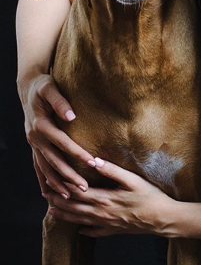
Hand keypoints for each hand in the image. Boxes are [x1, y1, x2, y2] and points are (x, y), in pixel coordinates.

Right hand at [19, 72, 94, 196]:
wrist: (28, 87)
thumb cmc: (43, 85)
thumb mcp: (50, 88)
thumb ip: (60, 101)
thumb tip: (71, 116)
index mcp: (41, 124)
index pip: (63, 142)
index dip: (77, 153)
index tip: (92, 163)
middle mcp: (35, 137)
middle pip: (54, 161)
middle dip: (69, 176)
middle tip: (85, 188)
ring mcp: (33, 143)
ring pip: (45, 168)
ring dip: (57, 183)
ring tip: (70, 196)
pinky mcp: (33, 145)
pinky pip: (38, 166)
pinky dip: (43, 180)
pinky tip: (48, 193)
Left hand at [46, 158, 175, 237]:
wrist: (162, 219)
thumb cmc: (150, 196)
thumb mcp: (133, 179)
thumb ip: (112, 170)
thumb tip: (94, 161)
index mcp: (105, 198)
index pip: (77, 192)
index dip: (63, 186)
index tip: (51, 180)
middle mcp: (102, 212)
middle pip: (74, 207)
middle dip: (58, 201)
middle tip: (45, 195)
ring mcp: (107, 224)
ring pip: (80, 220)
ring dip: (65, 215)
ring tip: (52, 212)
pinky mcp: (114, 230)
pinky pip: (95, 232)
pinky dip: (84, 231)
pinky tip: (79, 230)